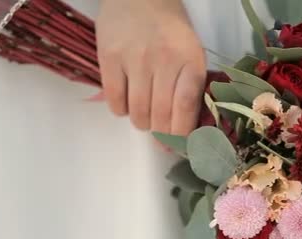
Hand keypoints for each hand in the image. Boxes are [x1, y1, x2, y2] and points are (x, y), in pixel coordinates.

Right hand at [96, 0, 205, 134]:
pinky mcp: (109, 59)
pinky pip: (115, 102)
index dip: (182, 134)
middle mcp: (163, 61)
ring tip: (144, 113)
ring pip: (138, 114)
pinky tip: (128, 102)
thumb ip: (190, 88)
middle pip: (161, 117)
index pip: (185, 108)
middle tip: (160, 135)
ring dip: (142, 123)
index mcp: (189, 62)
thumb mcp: (192, 54)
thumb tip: (184, 130)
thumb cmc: (171, 30)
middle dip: (161, 134)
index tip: (179, 144)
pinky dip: (122, 111)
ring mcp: (135, 60)